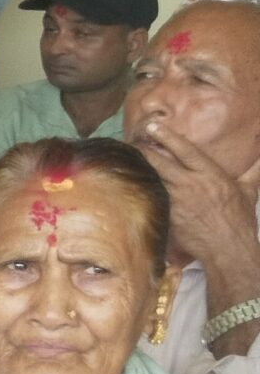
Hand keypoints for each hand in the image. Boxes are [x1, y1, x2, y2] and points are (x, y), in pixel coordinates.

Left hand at [136, 121, 259, 273]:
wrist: (228, 248)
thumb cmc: (239, 219)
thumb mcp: (248, 191)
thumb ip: (253, 170)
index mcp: (211, 175)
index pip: (186, 151)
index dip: (168, 136)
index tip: (153, 126)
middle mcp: (191, 185)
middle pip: (161, 162)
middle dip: (145, 149)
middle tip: (132, 139)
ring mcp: (177, 201)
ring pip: (153, 178)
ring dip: (140, 167)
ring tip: (126, 157)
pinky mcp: (167, 215)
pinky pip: (151, 197)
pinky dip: (141, 188)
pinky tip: (129, 182)